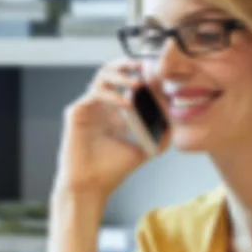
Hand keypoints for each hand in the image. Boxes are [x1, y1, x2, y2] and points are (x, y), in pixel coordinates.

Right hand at [54, 58, 166, 198]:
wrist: (91, 187)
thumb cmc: (112, 170)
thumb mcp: (143, 150)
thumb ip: (159, 135)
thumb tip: (175, 121)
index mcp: (116, 111)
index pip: (128, 82)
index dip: (141, 74)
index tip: (158, 73)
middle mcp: (102, 106)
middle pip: (112, 71)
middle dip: (128, 64)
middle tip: (144, 65)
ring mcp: (89, 107)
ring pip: (101, 76)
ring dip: (120, 75)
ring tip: (137, 84)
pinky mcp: (77, 112)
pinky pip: (94, 93)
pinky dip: (111, 95)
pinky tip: (126, 104)